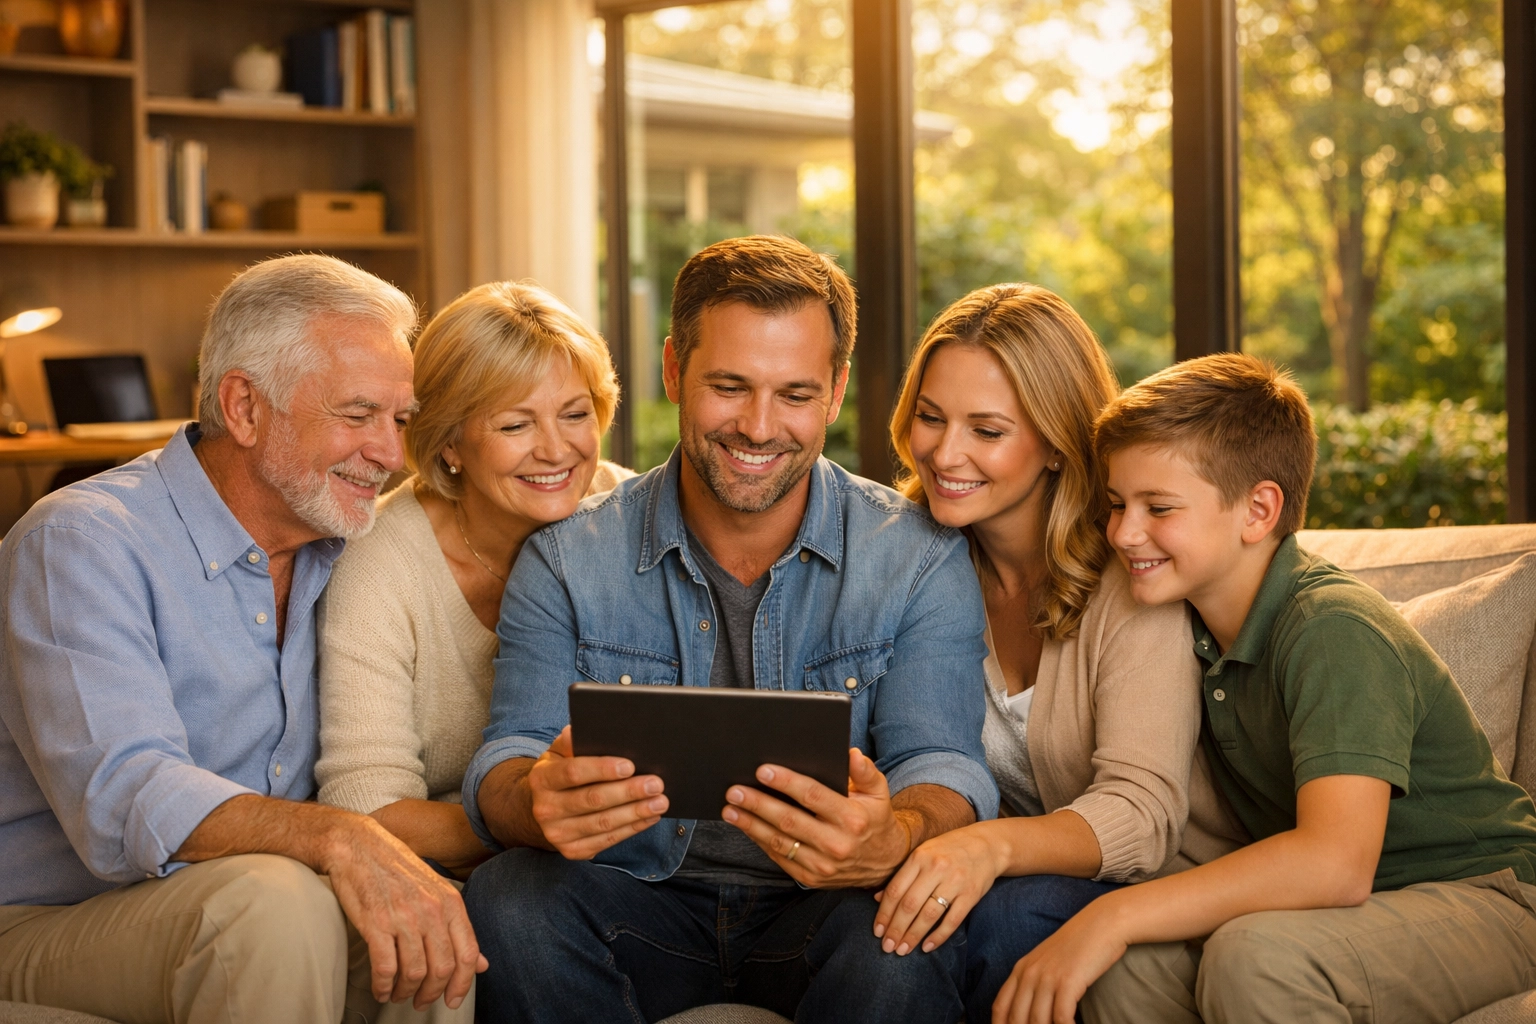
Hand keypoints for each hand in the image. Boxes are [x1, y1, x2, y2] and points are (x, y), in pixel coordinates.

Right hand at [324, 816, 487, 1009]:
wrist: (358, 846)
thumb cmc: (396, 869)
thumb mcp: (435, 892)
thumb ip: (458, 928)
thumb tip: (482, 963)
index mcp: (450, 902)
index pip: (468, 953)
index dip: (463, 984)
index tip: (453, 1000)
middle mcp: (431, 910)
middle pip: (443, 968)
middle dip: (432, 993)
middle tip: (421, 1002)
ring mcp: (404, 916)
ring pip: (415, 973)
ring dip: (406, 992)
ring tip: (398, 994)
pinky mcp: (375, 923)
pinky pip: (386, 968)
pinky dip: (383, 986)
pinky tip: (381, 988)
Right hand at [528, 726, 667, 858]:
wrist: (544, 807)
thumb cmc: (561, 772)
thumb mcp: (560, 752)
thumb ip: (573, 741)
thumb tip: (589, 730)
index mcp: (542, 778)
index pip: (573, 772)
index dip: (602, 769)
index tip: (629, 765)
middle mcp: (546, 809)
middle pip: (592, 800)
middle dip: (628, 792)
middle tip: (656, 784)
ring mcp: (558, 833)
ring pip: (603, 823)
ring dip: (635, 812)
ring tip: (660, 802)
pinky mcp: (573, 851)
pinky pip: (608, 840)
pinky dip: (632, 828)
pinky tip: (649, 817)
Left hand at [721, 748, 911, 888]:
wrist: (885, 864)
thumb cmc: (875, 819)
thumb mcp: (879, 792)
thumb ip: (865, 771)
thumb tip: (850, 753)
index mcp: (852, 819)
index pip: (813, 796)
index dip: (786, 782)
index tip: (762, 770)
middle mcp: (837, 844)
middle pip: (789, 820)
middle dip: (758, 804)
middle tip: (735, 790)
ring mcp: (822, 866)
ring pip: (779, 842)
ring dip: (750, 825)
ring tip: (730, 809)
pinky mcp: (811, 879)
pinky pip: (779, 858)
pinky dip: (759, 841)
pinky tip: (745, 826)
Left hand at [873, 822, 1006, 954]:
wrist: (987, 844)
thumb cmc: (948, 850)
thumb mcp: (923, 854)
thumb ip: (902, 875)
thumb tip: (877, 898)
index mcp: (919, 857)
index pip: (896, 890)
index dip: (884, 914)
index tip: (877, 931)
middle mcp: (936, 868)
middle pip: (910, 905)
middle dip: (896, 929)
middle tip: (887, 947)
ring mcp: (955, 882)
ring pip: (929, 915)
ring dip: (913, 936)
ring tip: (902, 950)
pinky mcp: (971, 895)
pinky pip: (952, 920)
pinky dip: (938, 936)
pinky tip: (926, 947)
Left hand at [992, 898, 1127, 1023]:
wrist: (1103, 923)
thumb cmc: (1079, 945)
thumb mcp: (1048, 961)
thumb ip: (1036, 981)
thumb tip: (1033, 1010)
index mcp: (1021, 969)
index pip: (1000, 1008)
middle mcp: (1029, 974)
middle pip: (1016, 1019)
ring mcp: (1047, 977)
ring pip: (1037, 1022)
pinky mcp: (1068, 982)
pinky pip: (1061, 1018)